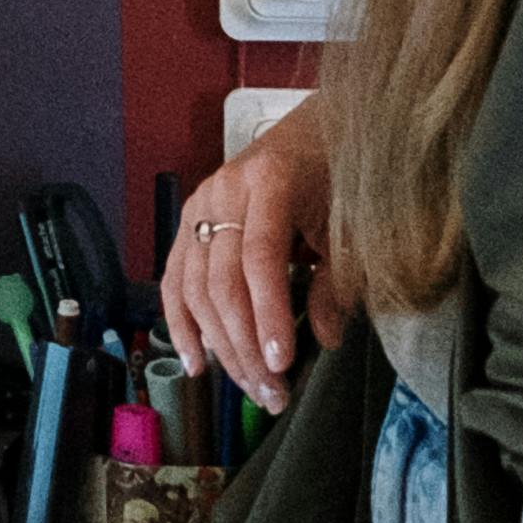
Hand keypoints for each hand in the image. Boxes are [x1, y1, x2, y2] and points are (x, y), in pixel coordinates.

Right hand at [162, 105, 343, 390]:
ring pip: (196, 289)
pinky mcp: (188, 222)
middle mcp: (223, 193)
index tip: (283, 363)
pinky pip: (175, 281)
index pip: (260, 258)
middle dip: (246, 346)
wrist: (310, 129)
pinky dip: (181, 325)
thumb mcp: (347, 223)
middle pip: (223, 282)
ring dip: (221, 347)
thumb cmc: (334, 173)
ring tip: (251, 387)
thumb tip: (324, 337)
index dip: (268, 314)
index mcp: (269, 182)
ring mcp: (199, 206)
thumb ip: (336, 280)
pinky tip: (197, 362)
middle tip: (274, 393)